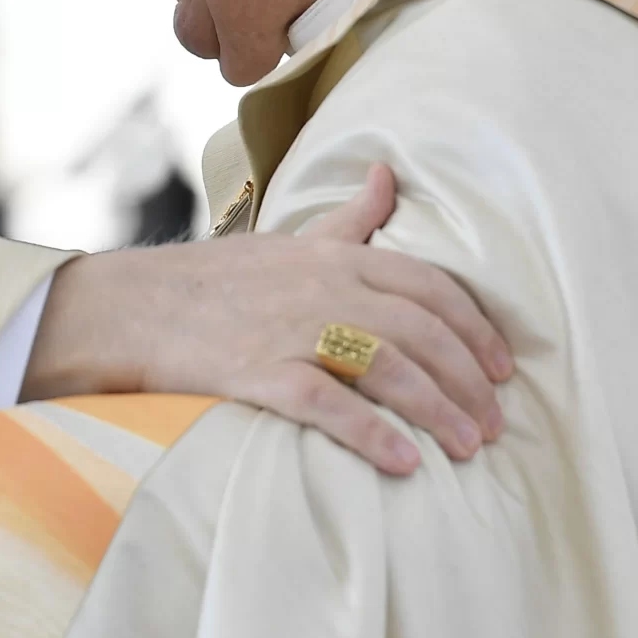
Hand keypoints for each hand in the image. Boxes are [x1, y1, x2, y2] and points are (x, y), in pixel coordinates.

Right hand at [29, 164, 511, 475]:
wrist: (134, 306)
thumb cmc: (218, 280)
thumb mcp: (291, 240)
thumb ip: (350, 219)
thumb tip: (389, 175)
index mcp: (337, 257)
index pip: (430, 286)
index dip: (476, 329)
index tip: (503, 369)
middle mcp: (324, 288)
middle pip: (421, 331)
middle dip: (469, 381)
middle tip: (496, 424)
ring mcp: (292, 330)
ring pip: (389, 366)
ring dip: (439, 411)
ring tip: (469, 449)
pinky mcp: (260, 373)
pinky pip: (330, 405)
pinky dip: (374, 433)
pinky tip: (407, 462)